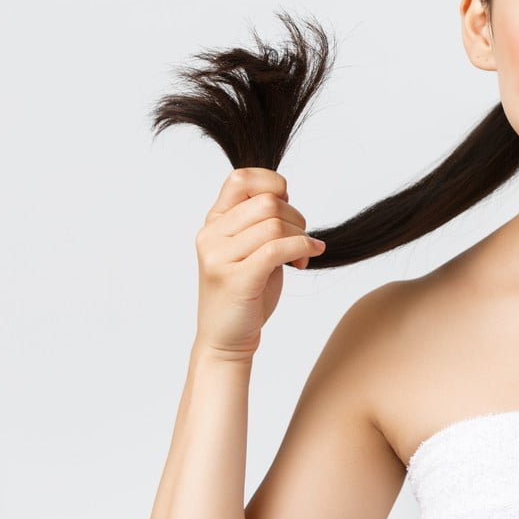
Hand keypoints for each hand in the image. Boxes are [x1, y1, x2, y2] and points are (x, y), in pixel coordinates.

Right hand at [193, 167, 325, 360]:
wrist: (226, 340)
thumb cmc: (245, 292)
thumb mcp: (249, 247)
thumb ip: (259, 219)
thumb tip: (284, 193)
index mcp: (214, 222)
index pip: (241, 178)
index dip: (272, 183)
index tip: (287, 207)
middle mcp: (211, 235)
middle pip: (267, 202)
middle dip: (296, 218)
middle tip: (301, 241)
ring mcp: (219, 257)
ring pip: (274, 224)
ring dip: (301, 237)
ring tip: (301, 256)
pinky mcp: (235, 279)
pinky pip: (276, 249)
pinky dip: (301, 249)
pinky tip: (307, 259)